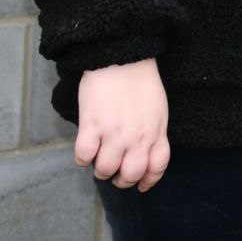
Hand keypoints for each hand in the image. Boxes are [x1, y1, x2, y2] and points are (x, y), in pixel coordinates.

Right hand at [75, 58, 170, 192]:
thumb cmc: (141, 81)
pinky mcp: (92, 125)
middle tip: (115, 170)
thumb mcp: (158, 108)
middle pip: (130, 175)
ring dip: (100, 168)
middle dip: (121, 179)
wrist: (123, 56)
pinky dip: (82, 157)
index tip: (140, 184)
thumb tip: (146, 155)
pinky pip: (83, 156)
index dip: (148, 181)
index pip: (157, 167)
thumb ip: (154, 133)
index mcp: (156, 131)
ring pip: (104, 170)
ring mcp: (114, 132)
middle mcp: (137, 137)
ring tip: (99, 156)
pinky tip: (86, 146)